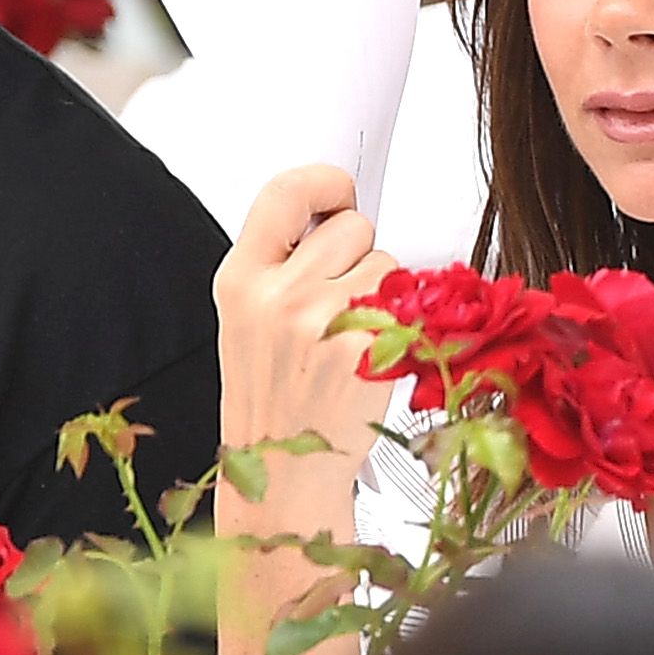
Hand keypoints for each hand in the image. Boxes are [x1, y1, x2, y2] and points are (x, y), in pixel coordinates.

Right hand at [215, 168, 395, 473]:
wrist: (283, 471)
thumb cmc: (275, 395)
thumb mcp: (250, 320)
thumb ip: (284, 265)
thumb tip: (339, 216)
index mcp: (240, 280)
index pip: (283, 192)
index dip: (322, 182)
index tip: (339, 191)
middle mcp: (277, 296)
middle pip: (354, 226)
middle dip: (360, 255)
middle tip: (343, 304)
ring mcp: (323, 322)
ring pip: (389, 264)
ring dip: (388, 293)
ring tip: (355, 337)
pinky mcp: (369, 349)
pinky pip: (413, 305)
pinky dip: (408, 325)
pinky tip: (376, 357)